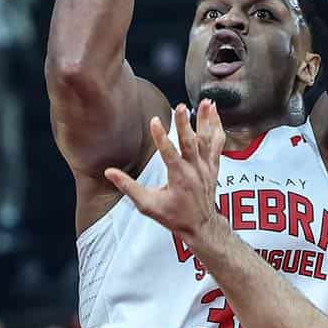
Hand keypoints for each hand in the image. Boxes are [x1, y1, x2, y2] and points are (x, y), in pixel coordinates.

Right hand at [102, 101, 225, 238]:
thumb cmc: (173, 216)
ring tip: (206, 101)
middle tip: (181, 106)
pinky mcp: (214, 165)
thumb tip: (109, 172)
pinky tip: (214, 112)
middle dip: (185, 124)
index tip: (154, 120)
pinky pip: (218, 143)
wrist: (201, 226)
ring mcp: (207, 166)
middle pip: (191, 143)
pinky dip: (217, 127)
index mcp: (178, 178)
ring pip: (208, 140)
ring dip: (206, 120)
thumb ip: (129, 187)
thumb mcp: (147, 205)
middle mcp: (195, 170)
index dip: (161, 137)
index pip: (169, 154)